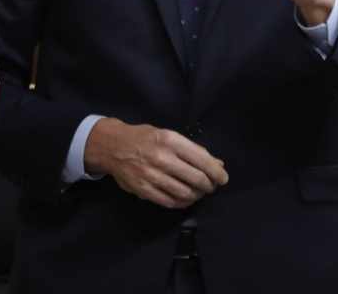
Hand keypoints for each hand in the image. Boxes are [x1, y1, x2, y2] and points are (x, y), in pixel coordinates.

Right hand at [83, 118, 227, 208]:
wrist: (114, 146)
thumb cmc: (145, 138)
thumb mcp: (170, 135)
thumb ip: (193, 150)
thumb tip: (217, 163)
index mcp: (171, 141)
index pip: (202, 160)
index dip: (216, 172)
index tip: (223, 178)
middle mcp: (162, 158)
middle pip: (196, 178)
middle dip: (209, 185)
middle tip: (211, 187)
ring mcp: (152, 176)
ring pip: (184, 193)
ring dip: (196, 195)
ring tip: (199, 193)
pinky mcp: (143, 190)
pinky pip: (169, 201)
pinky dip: (182, 203)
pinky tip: (186, 199)